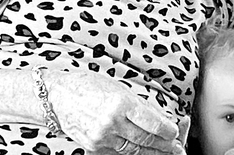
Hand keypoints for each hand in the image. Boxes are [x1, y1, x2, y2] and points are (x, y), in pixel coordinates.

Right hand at [45, 70, 184, 154]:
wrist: (57, 97)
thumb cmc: (87, 86)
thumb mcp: (117, 87)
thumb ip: (138, 104)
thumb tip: (159, 118)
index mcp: (121, 102)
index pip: (152, 123)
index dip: (168, 131)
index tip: (175, 132)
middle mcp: (112, 121)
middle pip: (146, 139)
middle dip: (164, 145)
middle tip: (176, 147)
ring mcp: (103, 136)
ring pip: (134, 149)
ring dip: (152, 152)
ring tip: (164, 152)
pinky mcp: (95, 146)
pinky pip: (119, 152)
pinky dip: (133, 152)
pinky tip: (142, 150)